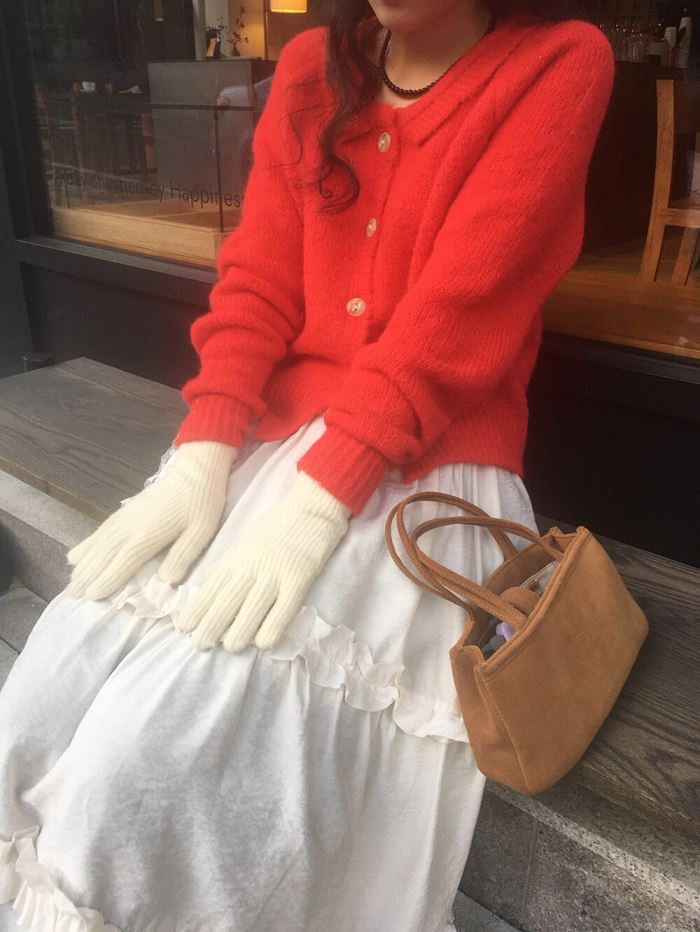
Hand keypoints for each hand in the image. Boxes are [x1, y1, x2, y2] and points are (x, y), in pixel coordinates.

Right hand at [66, 441, 238, 599]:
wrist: (195, 470)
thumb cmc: (201, 501)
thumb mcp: (201, 531)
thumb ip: (182, 556)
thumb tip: (165, 581)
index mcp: (147, 536)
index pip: (122, 563)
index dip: (106, 581)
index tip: (91, 597)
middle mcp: (129, 528)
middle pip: (103, 556)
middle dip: (88, 577)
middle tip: (73, 596)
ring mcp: (124, 518)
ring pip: (98, 545)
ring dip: (84, 564)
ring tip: (71, 582)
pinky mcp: (125, 511)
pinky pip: (100, 531)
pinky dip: (86, 545)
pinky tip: (76, 555)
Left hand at [173, 471, 351, 652]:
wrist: (311, 508)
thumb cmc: (277, 525)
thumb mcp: (243, 541)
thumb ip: (228, 563)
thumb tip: (210, 585)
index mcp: (235, 557)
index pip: (209, 589)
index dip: (195, 611)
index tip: (184, 628)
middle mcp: (250, 568)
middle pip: (223, 605)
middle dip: (209, 629)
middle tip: (201, 645)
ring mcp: (274, 576)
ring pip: (248, 615)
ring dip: (237, 636)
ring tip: (232, 646)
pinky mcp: (298, 582)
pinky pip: (280, 615)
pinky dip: (269, 633)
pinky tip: (264, 643)